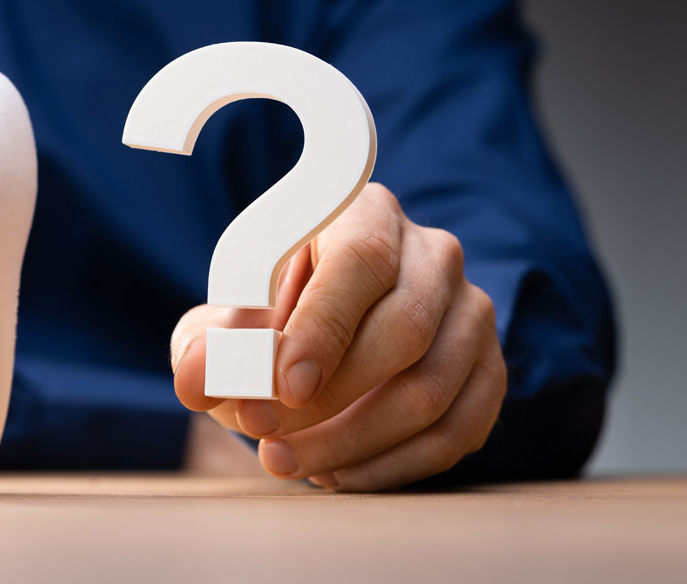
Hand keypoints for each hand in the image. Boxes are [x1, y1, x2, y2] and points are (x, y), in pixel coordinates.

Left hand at [169, 183, 505, 490]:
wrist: (330, 336)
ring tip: (284, 461)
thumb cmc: (276, 318)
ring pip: (431, 391)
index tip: (284, 387)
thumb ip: (206, 344)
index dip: (324, 327)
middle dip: (329, 400)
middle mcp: (434, 256)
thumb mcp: (229, 320)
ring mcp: (471, 315)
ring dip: (351, 443)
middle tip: (263, 435)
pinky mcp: (489, 373)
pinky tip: (336, 472)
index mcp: (368, 214)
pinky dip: (390, 467)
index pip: (361, 261)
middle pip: (404, 330)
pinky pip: (454, 434)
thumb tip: (197, 378)